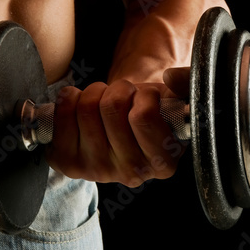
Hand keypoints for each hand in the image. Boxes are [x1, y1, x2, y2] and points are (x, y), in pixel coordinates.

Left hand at [45, 68, 190, 186]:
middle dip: (120, 89)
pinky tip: (83, 104)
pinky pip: (62, 114)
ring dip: (98, 91)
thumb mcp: (177, 99)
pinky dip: (72, 98)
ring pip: (87, 107)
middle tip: (126, 94)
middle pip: (112, 107)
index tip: (148, 96)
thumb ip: (187, 83)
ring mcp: (97, 171)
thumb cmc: (154, 112)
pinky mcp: (69, 164)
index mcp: (163, 162)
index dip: (144, 94)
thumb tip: (171, 77)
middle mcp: (131, 173)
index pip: (143, 116)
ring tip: (107, 99)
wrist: (126, 128)